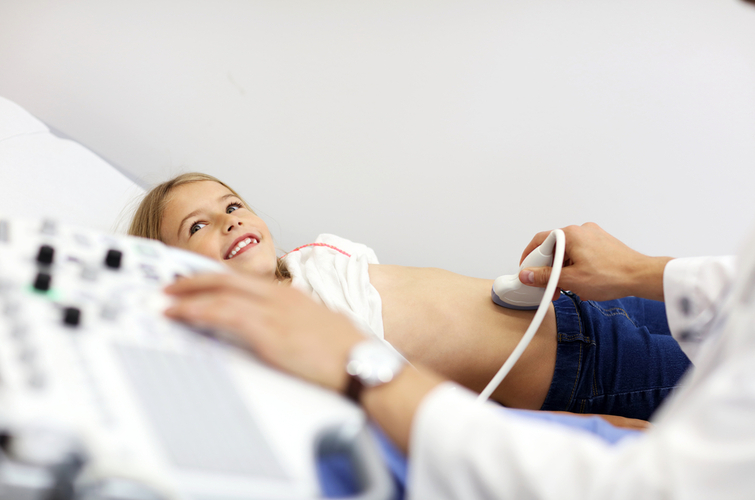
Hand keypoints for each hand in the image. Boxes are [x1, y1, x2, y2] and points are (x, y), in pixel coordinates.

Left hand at [164, 273, 364, 391]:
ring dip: (188, 293)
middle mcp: (280, 296)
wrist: (363, 366)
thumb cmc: (348, 355)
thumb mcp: (321, 332)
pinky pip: (222, 312)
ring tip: (166, 299)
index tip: (198, 282)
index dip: (217, 279)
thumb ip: (299, 327)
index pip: (245, 280)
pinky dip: (196, 310)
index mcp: (292, 296)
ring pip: (220, 290)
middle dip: (195, 279)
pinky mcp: (268, 329)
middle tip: (171, 285)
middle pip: (228, 277)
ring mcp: (274, 310)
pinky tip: (179, 313)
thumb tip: (285, 333)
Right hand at [517, 222, 671, 301]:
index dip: (530, 258)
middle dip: (549, 269)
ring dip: (563, 270)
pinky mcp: (602, 244)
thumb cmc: (612, 275)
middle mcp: (581, 231)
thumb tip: (527, 274)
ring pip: (568, 253)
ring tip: (566, 288)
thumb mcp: (570, 280)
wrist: (640, 277)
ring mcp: (593, 236)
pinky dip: (576, 267)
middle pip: (554, 248)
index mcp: (570, 234)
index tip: (527, 270)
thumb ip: (545, 276)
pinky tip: (580, 283)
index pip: (540, 241)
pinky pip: (581, 254)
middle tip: (547, 285)